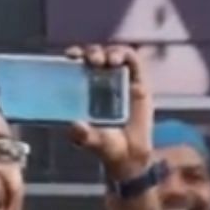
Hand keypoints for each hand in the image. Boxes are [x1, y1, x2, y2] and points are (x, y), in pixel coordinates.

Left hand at [65, 44, 153, 178]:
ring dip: (110, 52)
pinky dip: (126, 56)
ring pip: (114, 55)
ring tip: (108, 61)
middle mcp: (101, 81)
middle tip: (91, 60)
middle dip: (92, 52)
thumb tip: (74, 126)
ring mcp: (121, 81)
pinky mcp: (139, 83)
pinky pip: (134, 62)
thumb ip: (83, 136)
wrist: (130, 157)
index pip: (77, 64)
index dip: (74, 55)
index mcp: (84, 89)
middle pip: (95, 55)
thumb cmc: (106, 147)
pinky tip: (119, 61)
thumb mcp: (92, 141)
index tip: (70, 56)